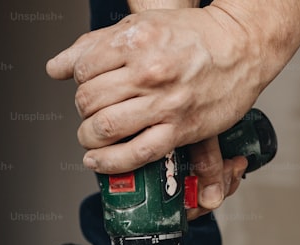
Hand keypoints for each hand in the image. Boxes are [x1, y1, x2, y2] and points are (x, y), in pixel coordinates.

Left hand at [47, 0, 299, 208]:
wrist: (242, 46)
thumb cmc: (194, 36)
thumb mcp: (141, 27)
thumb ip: (95, 45)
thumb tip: (56, 67)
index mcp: (137, 41)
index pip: (84, 70)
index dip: (79, 82)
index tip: (88, 87)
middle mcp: (149, 72)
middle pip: (90, 100)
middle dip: (83, 110)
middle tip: (90, 112)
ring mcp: (165, 103)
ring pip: (105, 129)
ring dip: (89, 138)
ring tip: (90, 137)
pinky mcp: (180, 129)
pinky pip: (135, 154)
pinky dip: (109, 163)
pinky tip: (98, 161)